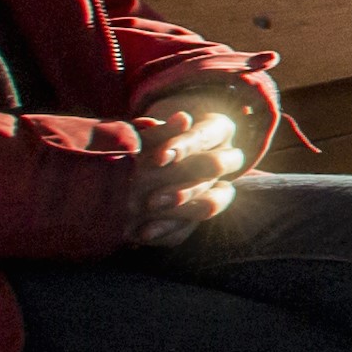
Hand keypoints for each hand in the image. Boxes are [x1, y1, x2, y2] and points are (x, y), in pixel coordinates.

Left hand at [118, 105, 249, 247]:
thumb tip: (183, 119)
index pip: (207, 136)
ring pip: (213, 202)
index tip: (161, 158)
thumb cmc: (141, 140)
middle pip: (218, 166)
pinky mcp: (196, 213)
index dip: (186, 147)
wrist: (126, 168)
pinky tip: (144, 232)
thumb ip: (163, 130)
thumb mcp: (146, 135)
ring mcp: (214, 189)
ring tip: (150, 211)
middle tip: (153, 198)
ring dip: (182, 209)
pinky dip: (167, 230)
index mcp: (216, 130)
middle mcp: (224, 158)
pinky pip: (192, 226)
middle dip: (186, 184)